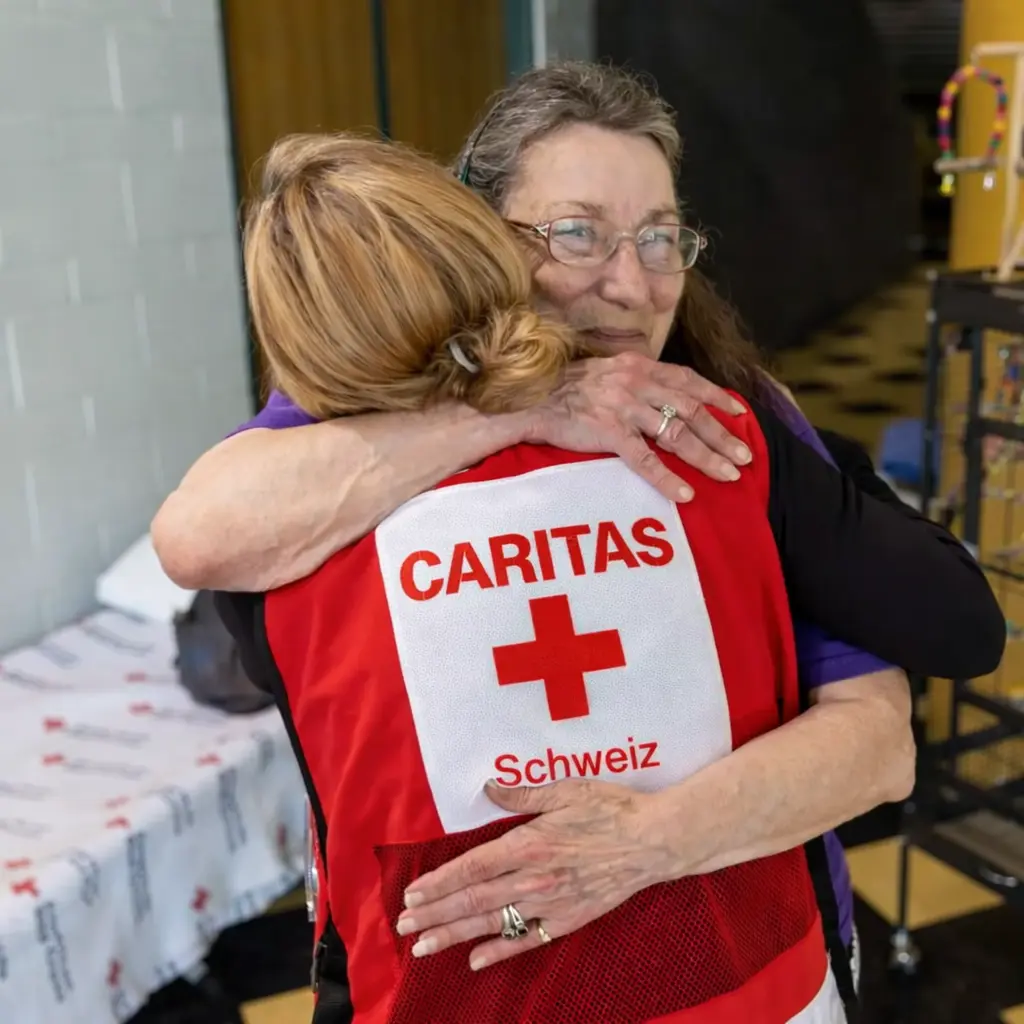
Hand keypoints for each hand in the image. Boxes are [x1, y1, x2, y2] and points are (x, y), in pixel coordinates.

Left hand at [394, 779, 676, 970]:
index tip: (412, 894)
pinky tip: (475, 960)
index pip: (471, 867)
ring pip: (493, 923)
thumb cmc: (610, 809)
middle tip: (404, 926)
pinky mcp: (568, 919)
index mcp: (529, 843)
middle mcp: (534, 878)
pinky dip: (500, 951)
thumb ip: (523, 792)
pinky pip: (528, 940)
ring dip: (455, 935)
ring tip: (424, 947)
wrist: (654, 841)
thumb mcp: (566, 790)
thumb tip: (489, 786)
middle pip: (474, 899)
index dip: (438, 883)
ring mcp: (551, 903)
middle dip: (435, 914)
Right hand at [525, 352, 751, 501]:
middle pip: (690, 409)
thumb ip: (634, 381)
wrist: (528, 400)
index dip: (715, 396)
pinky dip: (667, 478)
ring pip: (676, 433)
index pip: (686, 378)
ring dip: (706, 456)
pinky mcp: (607, 433)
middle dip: (721, 434)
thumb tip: (661, 398)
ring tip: (729, 474)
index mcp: (636, 365)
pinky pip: (644, 460)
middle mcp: (634, 382)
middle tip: (745, 456)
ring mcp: (621, 407)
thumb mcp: (604, 374)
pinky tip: (684, 493)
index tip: (739, 412)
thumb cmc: (564, 391)